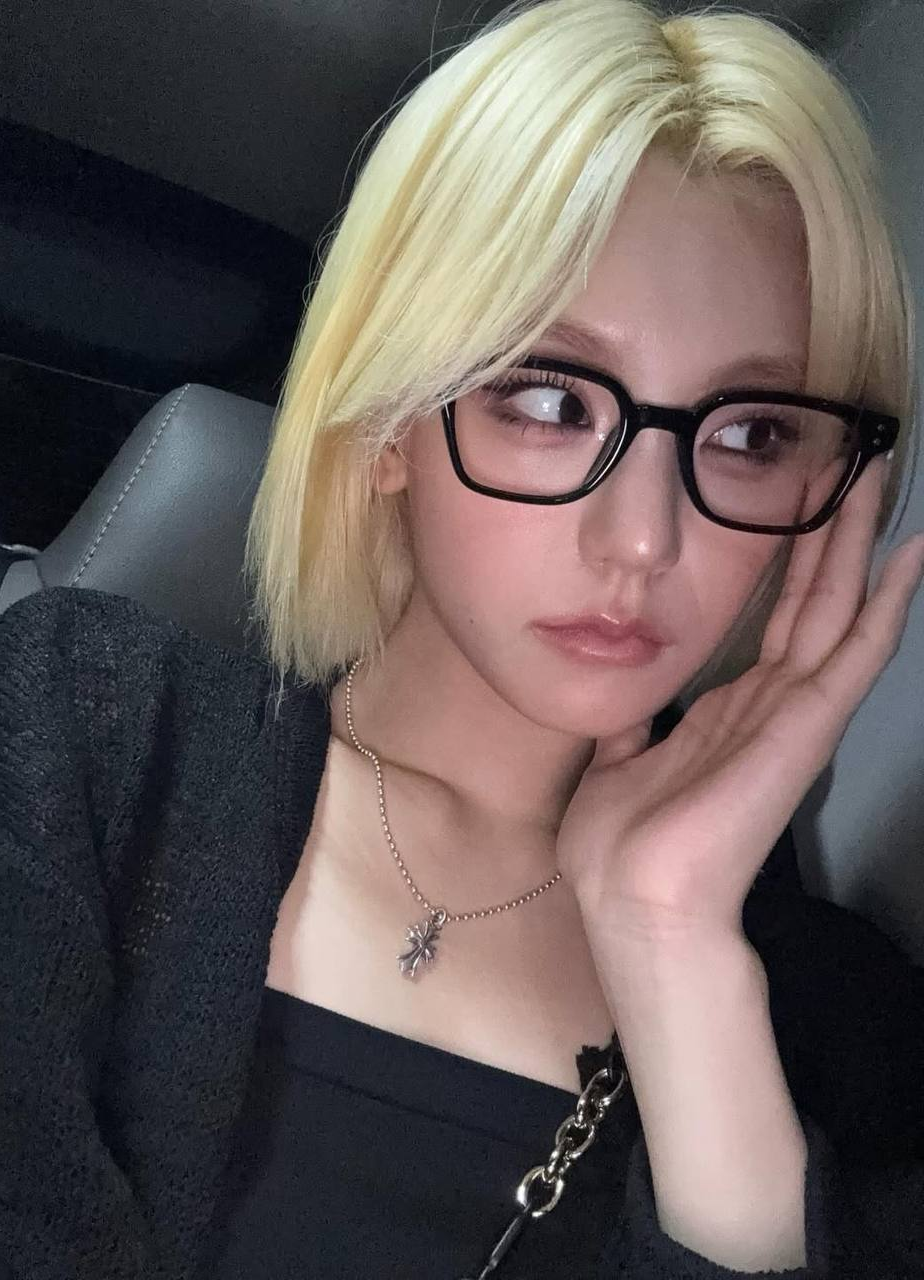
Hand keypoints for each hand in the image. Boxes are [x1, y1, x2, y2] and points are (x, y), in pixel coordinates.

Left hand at [556, 454, 923, 944]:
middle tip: (855, 470)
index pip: (769, 624)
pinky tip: (909, 556)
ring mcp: (792, 715)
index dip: (787, 566)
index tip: (797, 508)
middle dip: (830, 537)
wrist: (633, 901)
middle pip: (809, 605)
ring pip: (835, 612)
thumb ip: (635, 726)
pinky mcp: (807, 727)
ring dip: (857, 549)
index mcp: (725, 712)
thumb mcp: (616, 765)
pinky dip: (884, 605)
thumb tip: (629, 695)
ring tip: (877, 485)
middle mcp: (767, 706)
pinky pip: (854, 653)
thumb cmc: (621, 847)